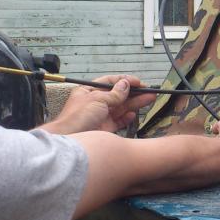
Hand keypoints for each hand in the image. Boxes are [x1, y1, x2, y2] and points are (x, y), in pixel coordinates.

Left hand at [42, 75, 156, 133]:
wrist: (70, 138)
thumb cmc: (78, 116)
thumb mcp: (97, 100)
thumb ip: (114, 93)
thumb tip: (125, 84)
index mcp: (89, 91)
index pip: (110, 82)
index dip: (125, 81)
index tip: (139, 82)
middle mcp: (95, 102)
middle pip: (118, 95)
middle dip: (134, 92)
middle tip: (149, 91)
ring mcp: (100, 116)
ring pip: (121, 108)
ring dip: (135, 104)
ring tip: (150, 99)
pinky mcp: (104, 128)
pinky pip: (119, 121)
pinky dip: (127, 118)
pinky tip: (134, 114)